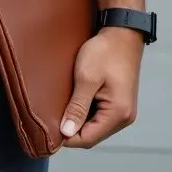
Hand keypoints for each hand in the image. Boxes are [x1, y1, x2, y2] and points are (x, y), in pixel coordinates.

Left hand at [60, 27, 143, 147]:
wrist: (121, 33)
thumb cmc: (105, 52)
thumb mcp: (86, 78)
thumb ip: (77, 107)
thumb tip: (66, 132)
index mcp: (118, 114)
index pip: (88, 139)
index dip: (67, 137)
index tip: (47, 129)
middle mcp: (124, 118)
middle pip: (92, 134)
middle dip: (71, 129)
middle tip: (50, 116)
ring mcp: (123, 110)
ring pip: (95, 125)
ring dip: (78, 119)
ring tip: (60, 107)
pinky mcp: (119, 102)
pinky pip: (100, 115)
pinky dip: (86, 112)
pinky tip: (74, 100)